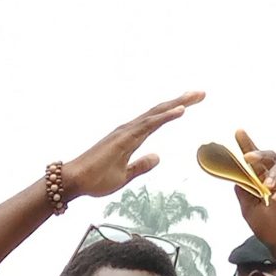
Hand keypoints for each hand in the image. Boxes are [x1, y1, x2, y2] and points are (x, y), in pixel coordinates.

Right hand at [62, 90, 204, 198]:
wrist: (74, 182)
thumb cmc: (94, 179)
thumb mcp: (124, 175)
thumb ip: (141, 166)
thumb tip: (158, 157)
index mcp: (131, 138)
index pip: (157, 120)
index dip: (174, 111)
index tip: (191, 103)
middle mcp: (129, 130)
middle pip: (160, 112)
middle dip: (181, 101)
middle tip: (201, 92)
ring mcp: (126, 132)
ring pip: (156, 114)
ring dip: (177, 103)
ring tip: (195, 95)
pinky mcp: (124, 138)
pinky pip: (149, 124)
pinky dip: (165, 116)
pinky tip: (181, 109)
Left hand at [225, 131, 275, 252]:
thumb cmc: (269, 228)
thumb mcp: (250, 210)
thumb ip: (244, 191)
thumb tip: (236, 173)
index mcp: (264, 180)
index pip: (256, 160)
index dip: (248, 144)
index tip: (238, 132)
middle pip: (271, 156)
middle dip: (259, 154)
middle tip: (249, 158)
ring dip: (275, 172)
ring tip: (267, 186)